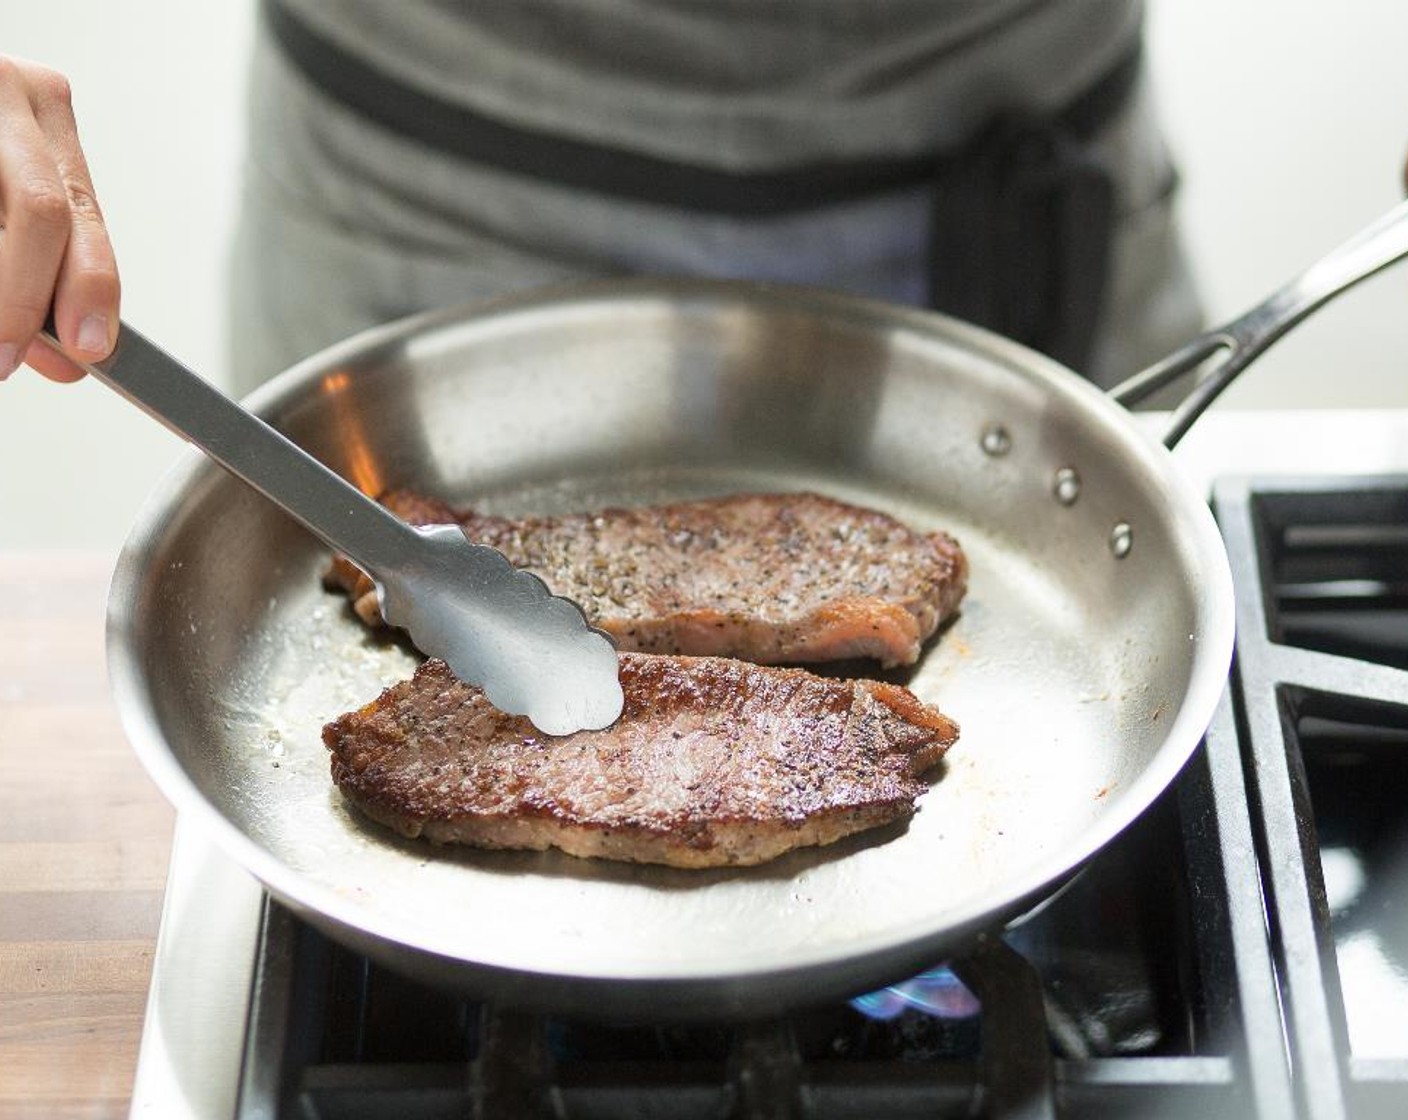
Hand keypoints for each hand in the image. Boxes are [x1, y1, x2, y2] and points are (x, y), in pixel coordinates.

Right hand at [0, 54, 118, 381]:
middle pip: (40, 210)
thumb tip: (66, 357)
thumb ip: (38, 268)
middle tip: (7, 359)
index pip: (80, 211)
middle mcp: (6, 88)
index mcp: (44, 108)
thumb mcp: (7, 196)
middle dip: (24, 300)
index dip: (89, 287)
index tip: (88, 347)